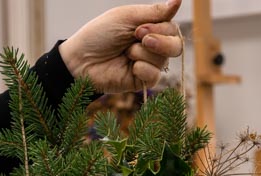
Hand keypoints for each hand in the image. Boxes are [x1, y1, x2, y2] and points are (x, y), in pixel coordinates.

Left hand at [58, 0, 184, 93]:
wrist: (81, 59)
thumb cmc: (100, 35)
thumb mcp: (127, 17)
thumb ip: (155, 12)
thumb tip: (179, 0)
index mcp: (150, 29)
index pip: (172, 28)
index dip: (161, 28)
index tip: (139, 28)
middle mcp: (151, 47)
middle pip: (176, 46)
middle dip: (160, 42)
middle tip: (138, 37)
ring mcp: (147, 65)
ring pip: (164, 60)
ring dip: (143, 53)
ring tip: (126, 53)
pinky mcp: (141, 81)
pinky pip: (155, 76)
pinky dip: (142, 68)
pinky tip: (129, 66)